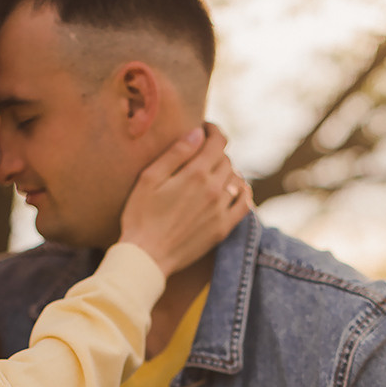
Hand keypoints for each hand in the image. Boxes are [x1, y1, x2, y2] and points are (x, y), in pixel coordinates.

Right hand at [119, 123, 250, 277]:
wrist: (147, 256)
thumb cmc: (141, 216)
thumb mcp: (150, 178)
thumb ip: (176, 154)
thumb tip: (198, 134)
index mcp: (195, 174)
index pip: (217, 142)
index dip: (213, 131)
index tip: (205, 130)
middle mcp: (213, 190)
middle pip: (226, 160)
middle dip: (215, 153)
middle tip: (201, 155)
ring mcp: (220, 210)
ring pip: (236, 179)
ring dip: (227, 172)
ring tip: (213, 174)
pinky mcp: (222, 228)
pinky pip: (244, 205)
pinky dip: (243, 193)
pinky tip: (235, 190)